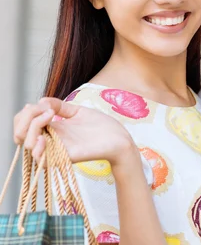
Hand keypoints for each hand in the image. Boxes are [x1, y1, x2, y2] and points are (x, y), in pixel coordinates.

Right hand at [14, 97, 134, 166]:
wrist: (120, 139)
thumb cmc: (102, 126)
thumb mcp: (78, 111)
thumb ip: (59, 106)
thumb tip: (40, 101)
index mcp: (52, 127)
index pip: (24, 123)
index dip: (25, 114)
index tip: (43, 105)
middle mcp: (51, 139)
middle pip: (20, 132)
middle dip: (23, 119)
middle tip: (44, 111)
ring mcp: (57, 148)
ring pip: (27, 144)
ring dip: (29, 129)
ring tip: (48, 117)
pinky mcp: (65, 157)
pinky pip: (41, 159)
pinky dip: (36, 146)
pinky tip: (43, 137)